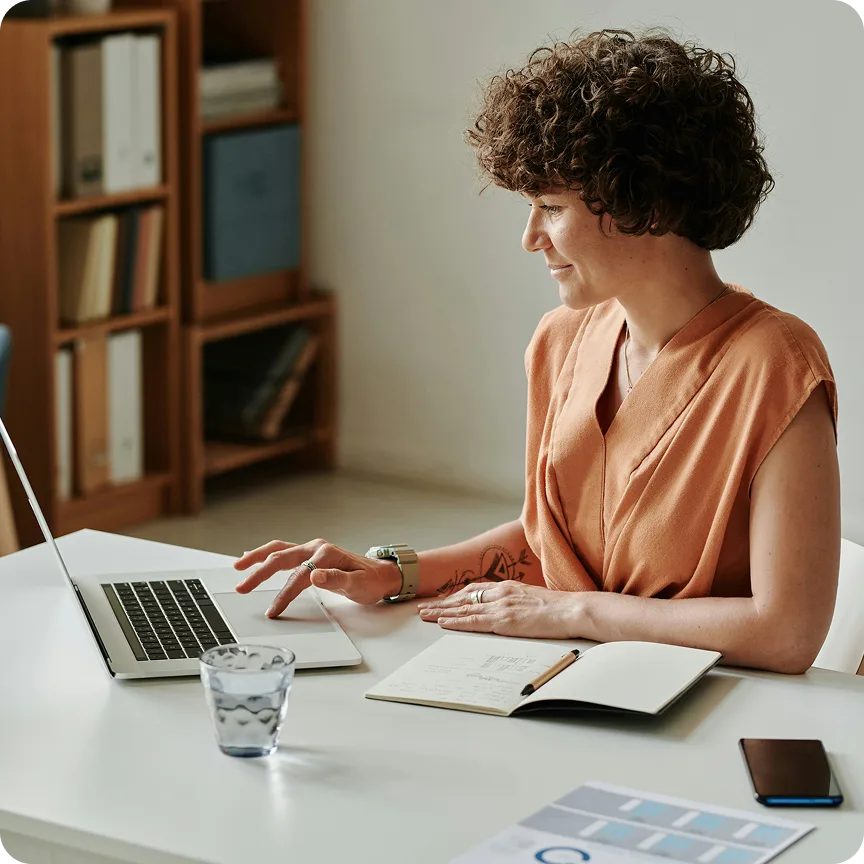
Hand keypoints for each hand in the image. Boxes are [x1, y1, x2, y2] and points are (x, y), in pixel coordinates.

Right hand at [234, 539, 401, 617]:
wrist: (380, 574)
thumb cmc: (370, 581)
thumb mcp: (358, 584)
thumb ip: (336, 579)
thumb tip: (315, 576)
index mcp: (326, 553)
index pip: (299, 575)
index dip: (284, 594)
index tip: (273, 610)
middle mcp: (316, 547)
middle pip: (281, 557)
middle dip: (259, 572)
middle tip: (241, 587)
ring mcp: (312, 549)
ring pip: (279, 549)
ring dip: (257, 557)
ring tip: (238, 566)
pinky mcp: (311, 554)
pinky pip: (284, 551)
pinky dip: (267, 554)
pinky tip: (254, 557)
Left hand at [416, 580, 581, 638]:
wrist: (573, 609)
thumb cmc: (559, 608)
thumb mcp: (533, 598)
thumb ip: (517, 601)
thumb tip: (511, 611)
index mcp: (508, 587)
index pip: (475, 590)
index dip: (456, 595)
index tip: (443, 600)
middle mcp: (501, 593)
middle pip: (463, 597)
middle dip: (442, 603)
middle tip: (424, 607)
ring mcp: (501, 606)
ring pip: (463, 609)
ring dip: (442, 612)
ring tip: (425, 615)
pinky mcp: (504, 620)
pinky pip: (474, 621)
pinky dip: (456, 622)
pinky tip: (443, 623)